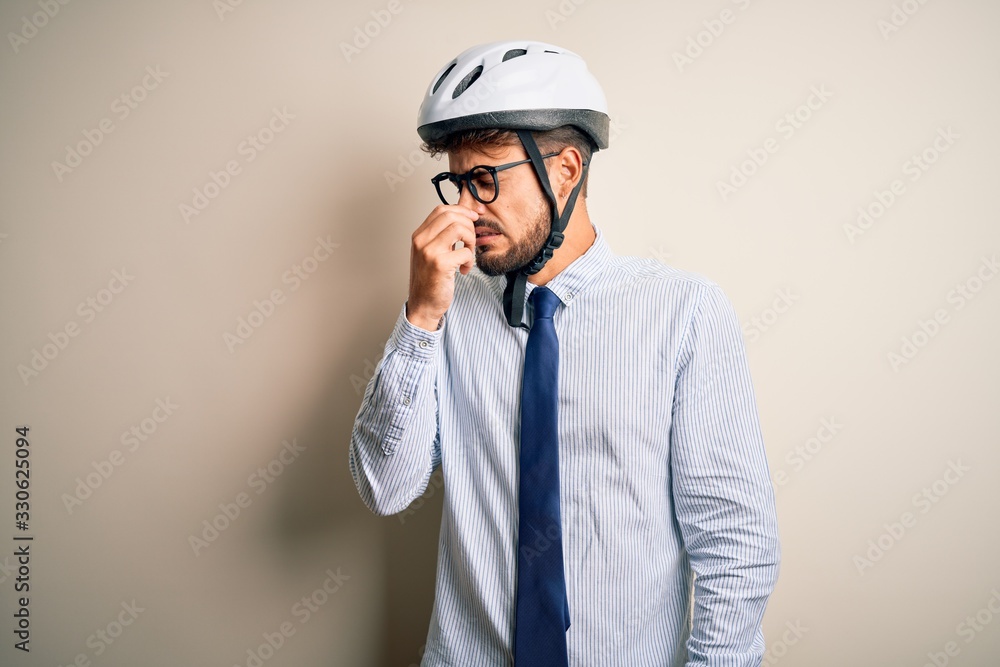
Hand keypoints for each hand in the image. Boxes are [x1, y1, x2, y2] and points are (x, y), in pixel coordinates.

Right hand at [406, 204, 478, 330]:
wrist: (423, 305)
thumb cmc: (429, 280)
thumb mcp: (431, 253)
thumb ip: (442, 236)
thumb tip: (465, 218)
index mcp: (419, 235)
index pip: (441, 210)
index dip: (462, 209)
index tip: (475, 215)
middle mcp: (421, 241)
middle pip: (451, 215)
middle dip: (469, 224)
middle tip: (471, 240)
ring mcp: (429, 252)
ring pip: (459, 228)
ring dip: (471, 240)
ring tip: (468, 254)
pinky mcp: (440, 264)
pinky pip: (465, 252)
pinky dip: (470, 260)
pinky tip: (464, 269)